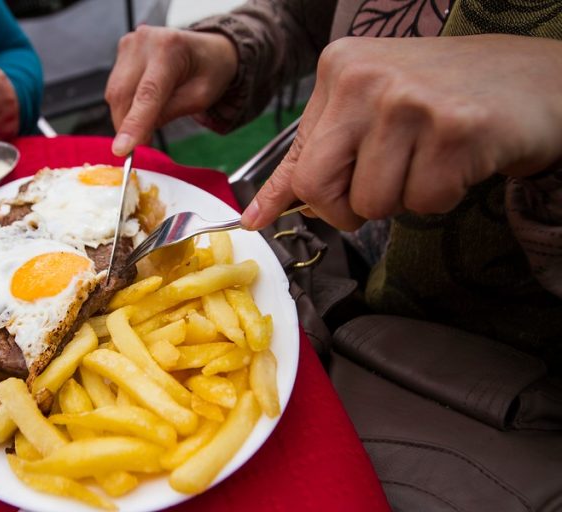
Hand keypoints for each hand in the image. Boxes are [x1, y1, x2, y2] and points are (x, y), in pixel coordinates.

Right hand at [106, 25, 237, 155]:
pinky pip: (115, 88)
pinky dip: (126, 105)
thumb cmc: (208, 72)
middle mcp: (144, 41)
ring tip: (146, 122)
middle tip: (142, 145)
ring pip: (115, 94)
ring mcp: (130, 44)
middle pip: (123, 94)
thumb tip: (138, 135)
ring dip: (125, 116)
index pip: (147, 93)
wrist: (207, 49)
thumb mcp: (199, 98)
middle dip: (127, 126)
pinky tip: (142, 106)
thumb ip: (168, 114)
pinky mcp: (122, 51)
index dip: (133, 124)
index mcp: (169, 49)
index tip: (122, 150)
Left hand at [241, 35, 561, 230]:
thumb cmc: (443, 99)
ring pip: (374, 204)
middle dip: (349, 208)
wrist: (536, 81)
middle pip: (320, 189)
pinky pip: (425, 202)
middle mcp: (366, 78)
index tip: (258, 220)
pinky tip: (458, 160)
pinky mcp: (455, 127)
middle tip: (385, 187)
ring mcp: (409, 100)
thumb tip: (256, 215)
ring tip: (429, 159)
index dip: (296, 199)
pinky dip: (442, 196)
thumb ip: (313, 158)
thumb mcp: (367, 112)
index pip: (298, 162)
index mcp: (339, 70)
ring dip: (405, 198)